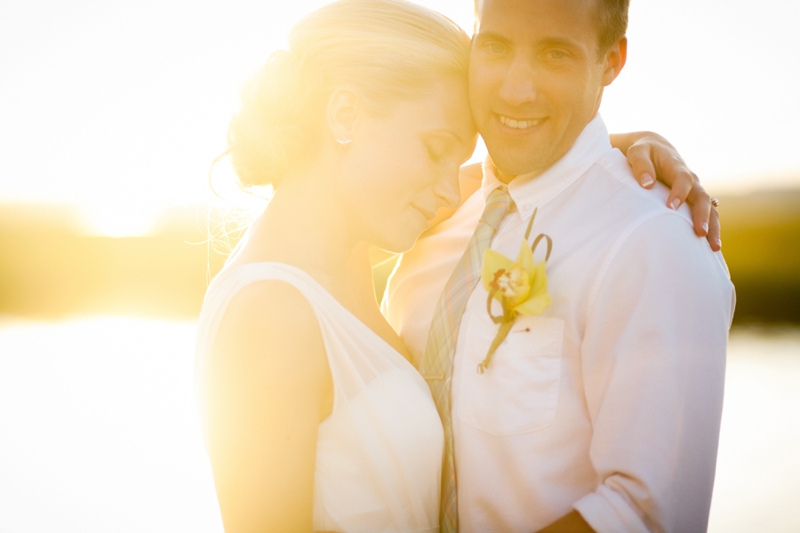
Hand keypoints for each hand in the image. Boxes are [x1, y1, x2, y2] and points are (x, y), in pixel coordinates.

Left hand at [610, 132, 720, 250]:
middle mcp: (690, 178)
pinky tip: (711, 246)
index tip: (671, 207)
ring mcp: (693, 189)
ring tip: (713, 247)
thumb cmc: (643, 151)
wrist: (655, 147)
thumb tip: (646, 184)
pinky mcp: (692, 199)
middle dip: (701, 215)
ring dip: (713, 226)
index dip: (679, 192)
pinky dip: (710, 227)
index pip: (682, 179)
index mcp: (676, 165)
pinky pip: (706, 213)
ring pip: (709, 208)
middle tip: (699, 233)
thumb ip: (641, 166)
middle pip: (701, 196)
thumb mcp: (637, 153)